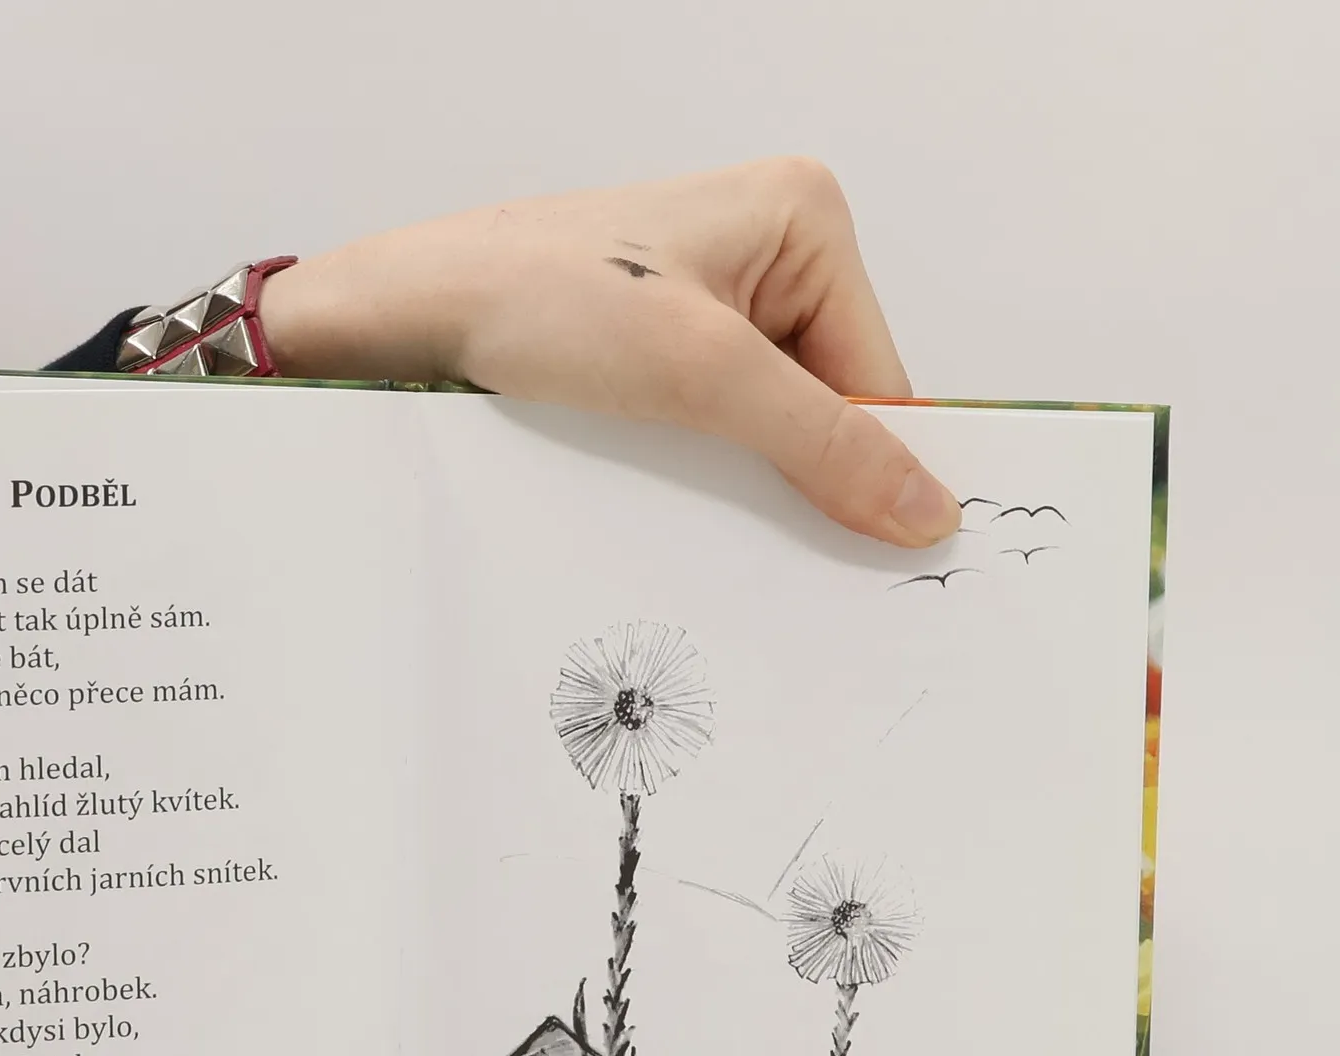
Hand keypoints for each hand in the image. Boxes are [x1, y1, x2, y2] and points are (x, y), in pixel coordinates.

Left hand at [259, 158, 960, 548]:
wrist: (415, 314)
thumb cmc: (537, 300)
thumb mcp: (701, 375)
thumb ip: (822, 442)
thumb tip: (924, 506)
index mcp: (804, 217)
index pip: (879, 373)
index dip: (874, 464)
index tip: (883, 554)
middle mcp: (769, 249)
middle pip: (829, 400)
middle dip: (802, 470)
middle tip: (778, 543)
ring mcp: (714, 298)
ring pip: (771, 421)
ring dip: (747, 475)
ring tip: (701, 498)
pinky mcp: (664, 344)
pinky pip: (718, 424)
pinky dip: (705, 467)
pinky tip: (675, 490)